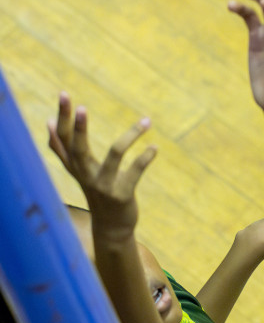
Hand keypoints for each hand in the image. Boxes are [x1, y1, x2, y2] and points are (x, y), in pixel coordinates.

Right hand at [47, 94, 155, 244]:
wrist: (111, 227)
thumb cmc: (97, 191)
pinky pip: (134, 172)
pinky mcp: (121, 194)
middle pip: (77, 148)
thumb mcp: (79, 171)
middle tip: (82, 106)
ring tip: (146, 121)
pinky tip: (154, 148)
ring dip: (129, 137)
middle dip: (79, 127)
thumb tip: (49, 123)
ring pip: (113, 156)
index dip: (62, 118)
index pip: (62, 140)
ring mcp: (103, 186)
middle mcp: (85, 175)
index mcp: (75, 167)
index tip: (65, 94)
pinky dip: (145, 158)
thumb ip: (64, 150)